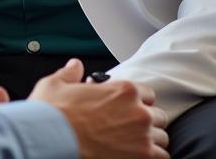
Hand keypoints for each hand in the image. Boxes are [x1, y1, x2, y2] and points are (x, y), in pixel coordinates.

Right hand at [28, 58, 169, 158]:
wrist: (53, 139)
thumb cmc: (56, 114)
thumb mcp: (57, 83)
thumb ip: (71, 73)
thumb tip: (75, 66)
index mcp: (124, 89)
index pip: (148, 94)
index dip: (138, 100)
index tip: (128, 107)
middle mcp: (138, 111)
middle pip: (159, 116)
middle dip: (146, 121)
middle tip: (130, 126)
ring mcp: (143, 136)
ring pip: (162, 138)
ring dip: (151, 140)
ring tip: (134, 143)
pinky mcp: (142, 157)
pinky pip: (162, 157)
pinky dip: (153, 157)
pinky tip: (138, 155)